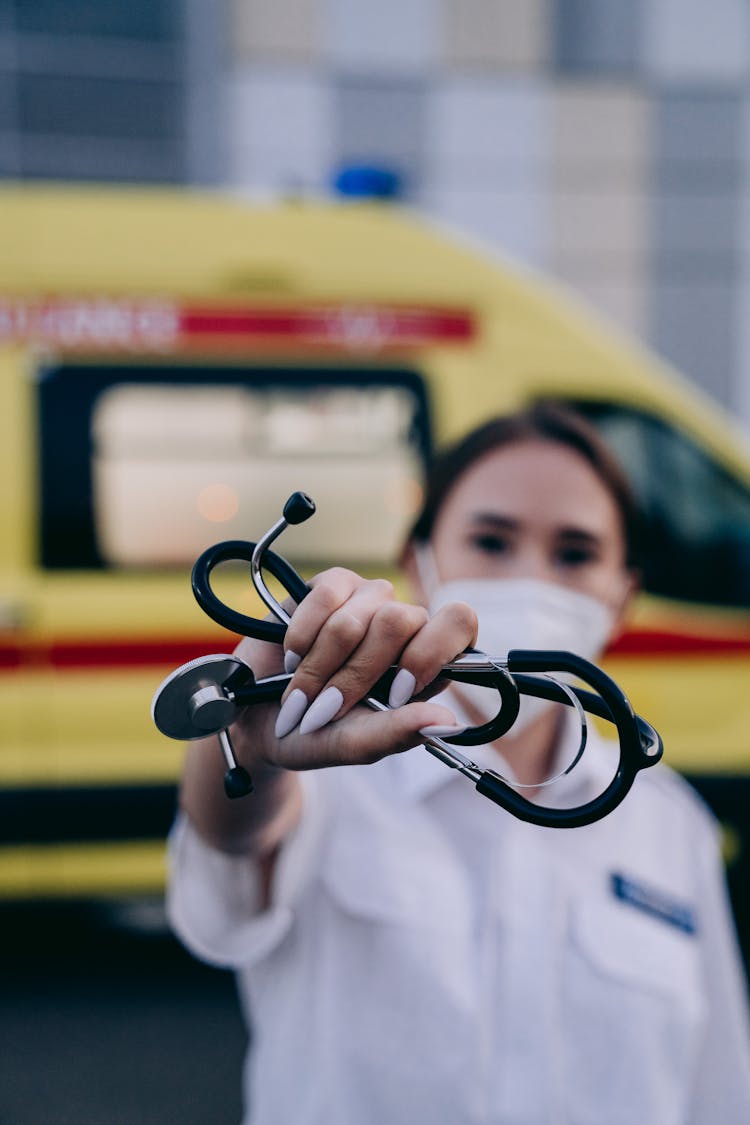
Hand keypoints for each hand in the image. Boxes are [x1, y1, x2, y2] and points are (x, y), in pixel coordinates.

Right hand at [234, 567, 477, 771]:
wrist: (257, 720)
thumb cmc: (314, 734)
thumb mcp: (353, 744)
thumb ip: (396, 734)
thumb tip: (447, 721)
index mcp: (426, 663)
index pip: (458, 623)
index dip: (428, 652)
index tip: (396, 692)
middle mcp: (404, 625)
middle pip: (400, 621)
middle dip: (355, 674)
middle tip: (327, 708)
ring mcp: (368, 599)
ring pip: (356, 618)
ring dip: (320, 665)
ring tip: (302, 690)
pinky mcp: (332, 585)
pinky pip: (324, 596)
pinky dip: (301, 636)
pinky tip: (293, 657)